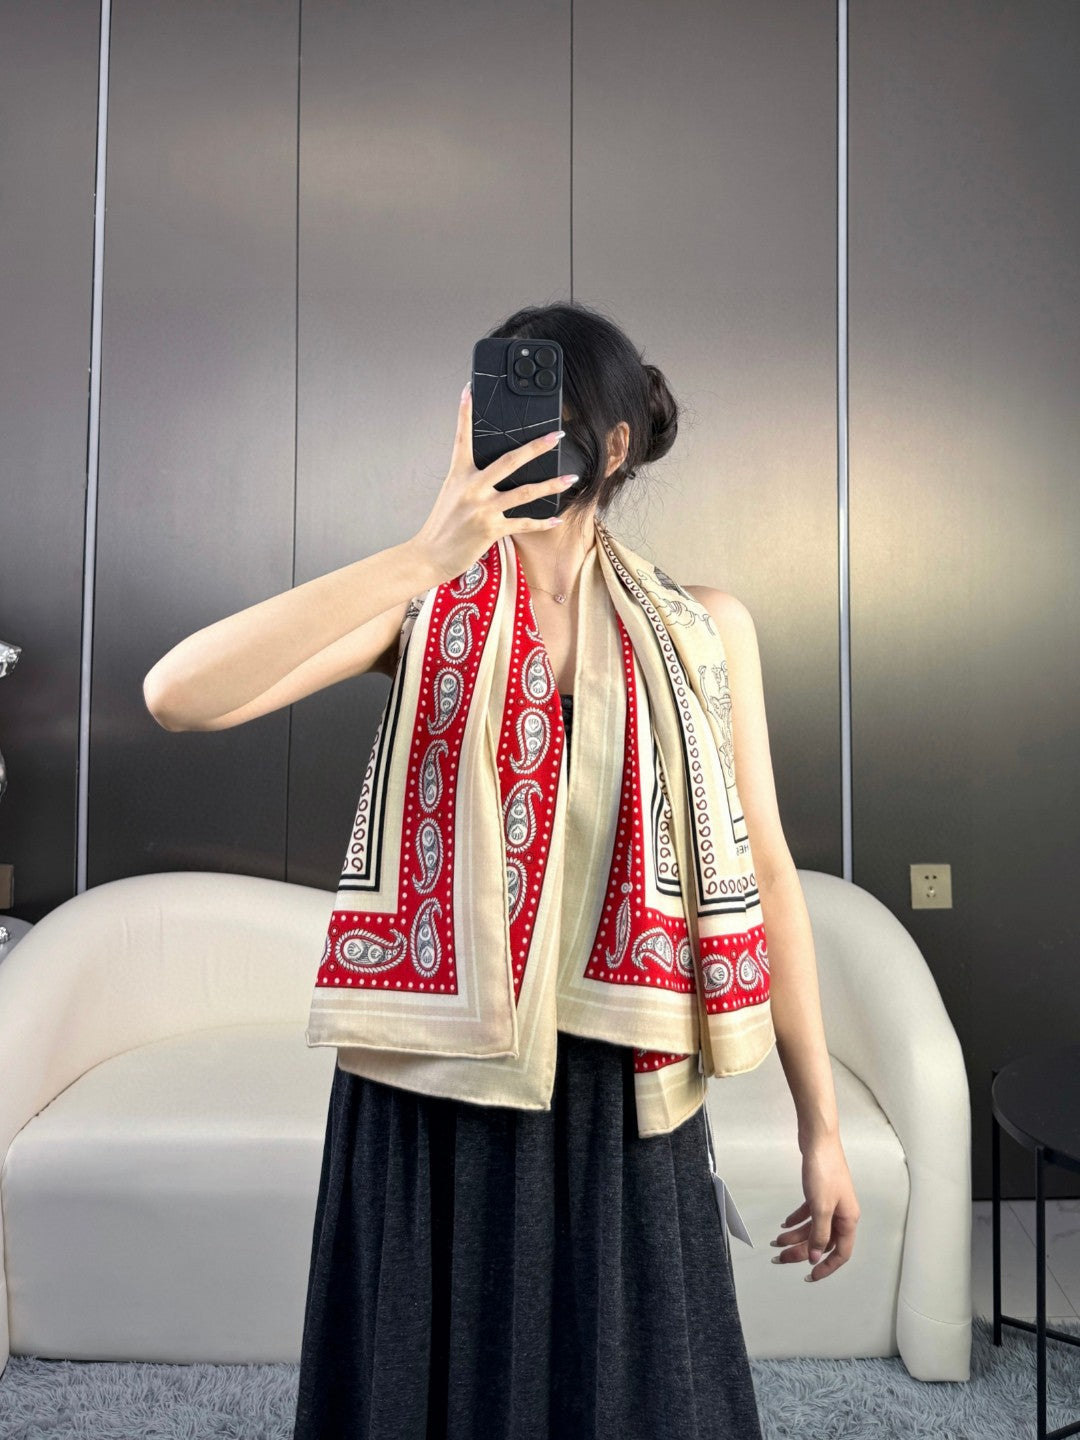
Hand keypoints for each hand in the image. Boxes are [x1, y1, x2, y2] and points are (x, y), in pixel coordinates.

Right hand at [409, 383, 578, 584]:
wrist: (429, 555)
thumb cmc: (442, 527)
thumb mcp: (451, 495)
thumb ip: (469, 481)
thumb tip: (492, 472)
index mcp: (458, 475)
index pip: (462, 438)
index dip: (464, 413)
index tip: (469, 390)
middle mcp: (471, 488)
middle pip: (509, 461)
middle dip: (536, 446)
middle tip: (555, 435)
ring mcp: (482, 508)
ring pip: (525, 492)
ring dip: (551, 485)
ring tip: (571, 478)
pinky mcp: (491, 529)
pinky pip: (523, 523)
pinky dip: (541, 522)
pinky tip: (556, 518)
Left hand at [770, 1132, 859, 1281]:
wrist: (818, 1139)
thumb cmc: (824, 1170)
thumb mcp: (821, 1206)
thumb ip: (820, 1234)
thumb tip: (817, 1257)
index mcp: (848, 1220)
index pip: (841, 1253)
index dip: (827, 1267)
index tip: (810, 1276)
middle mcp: (842, 1213)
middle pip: (823, 1241)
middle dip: (802, 1252)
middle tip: (781, 1258)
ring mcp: (831, 1202)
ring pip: (814, 1228)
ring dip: (796, 1236)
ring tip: (776, 1242)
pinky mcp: (820, 1192)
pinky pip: (809, 1213)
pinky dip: (797, 1220)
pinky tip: (785, 1224)